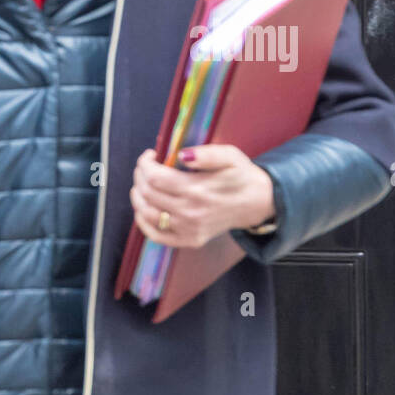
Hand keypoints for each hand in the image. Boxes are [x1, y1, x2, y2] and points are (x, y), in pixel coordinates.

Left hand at [129, 144, 275, 247]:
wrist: (257, 203)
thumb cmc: (241, 175)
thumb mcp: (229, 156)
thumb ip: (206, 154)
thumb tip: (181, 155)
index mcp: (198, 189)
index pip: (156, 177)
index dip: (145, 164)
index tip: (150, 155)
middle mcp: (191, 212)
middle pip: (148, 193)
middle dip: (140, 176)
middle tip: (145, 166)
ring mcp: (189, 229)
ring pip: (147, 213)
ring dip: (138, 196)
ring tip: (143, 183)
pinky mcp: (190, 240)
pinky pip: (156, 236)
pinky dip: (143, 222)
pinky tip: (143, 208)